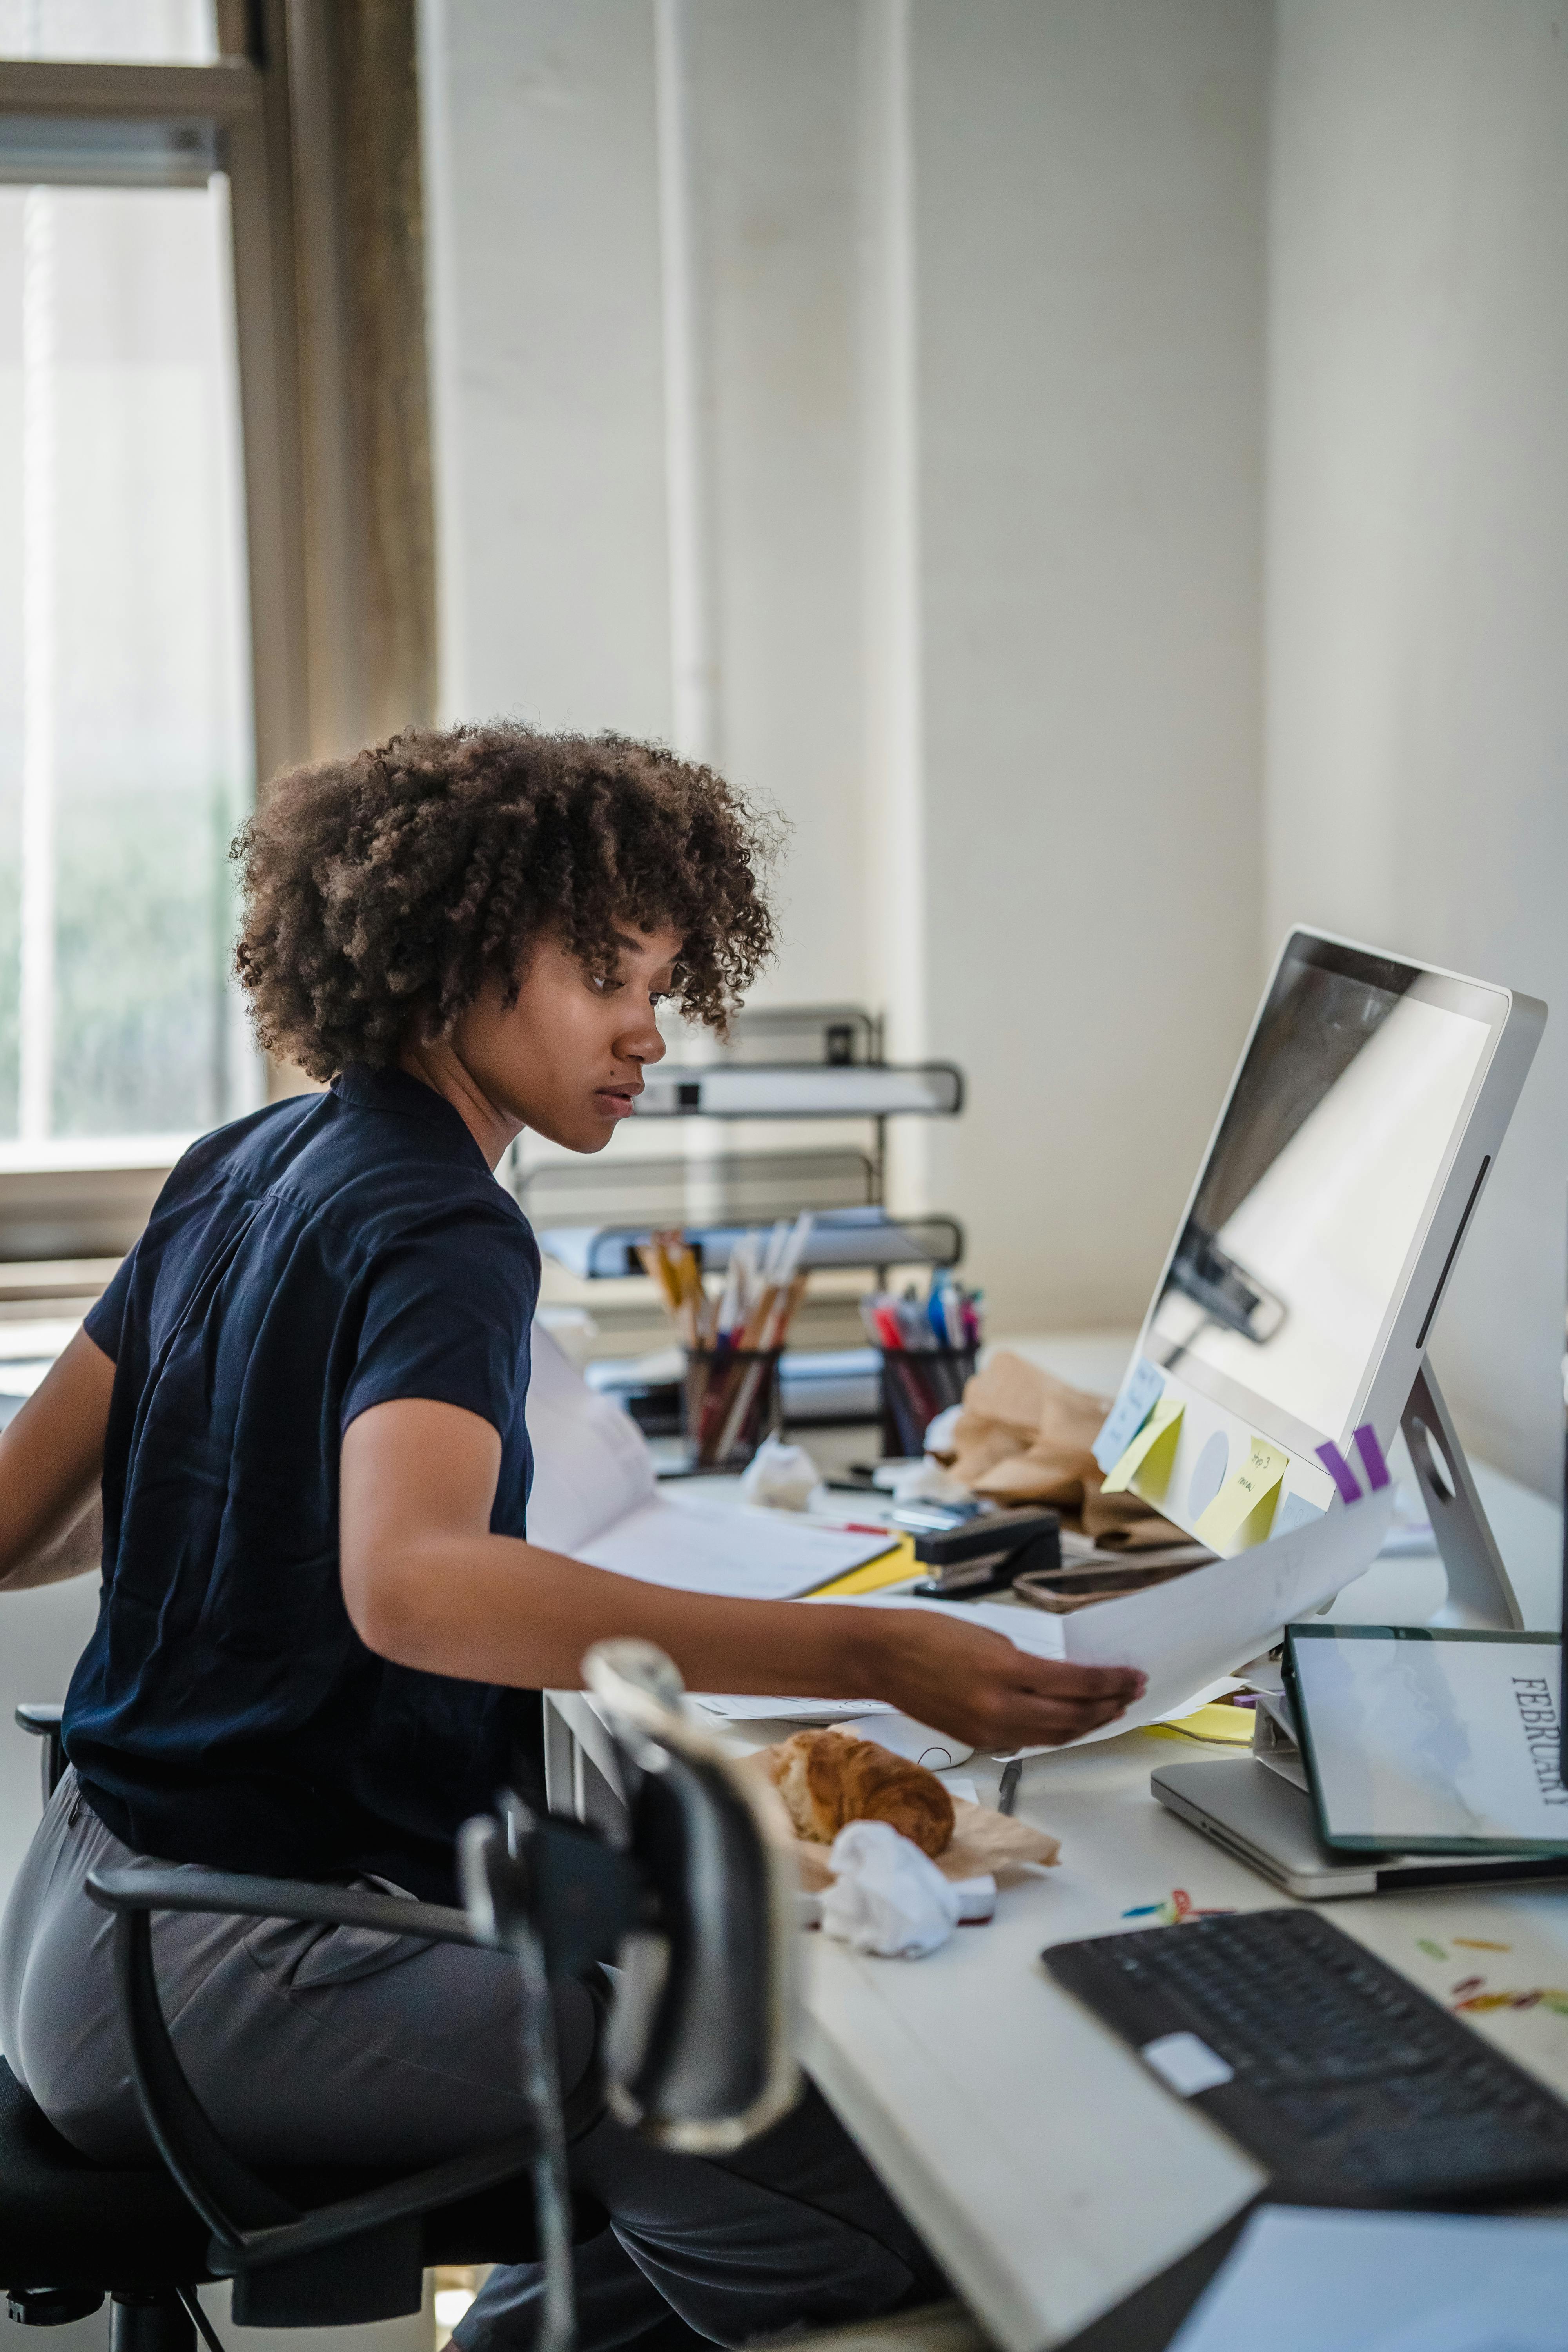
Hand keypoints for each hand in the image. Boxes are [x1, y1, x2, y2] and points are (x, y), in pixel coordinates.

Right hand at [855, 1608, 1146, 1749]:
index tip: (1132, 1676)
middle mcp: (1000, 1707)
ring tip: (1111, 1710)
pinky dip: (1054, 1732)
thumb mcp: (990, 1636)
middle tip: (1131, 1693)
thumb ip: (1027, 1664)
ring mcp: (988, 1729)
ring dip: (1087, 1723)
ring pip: (1054, 1736)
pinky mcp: (977, 1740)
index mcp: (1006, 1672)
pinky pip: (1027, 1741)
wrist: (881, 1657)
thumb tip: (1060, 1681)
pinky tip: (1069, 1722)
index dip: (1111, 1682)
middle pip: (1072, 1717)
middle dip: (1108, 1705)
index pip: (1077, 1685)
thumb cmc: (928, 1633)